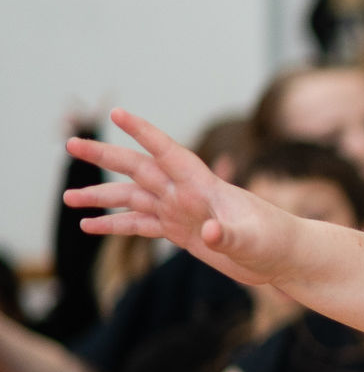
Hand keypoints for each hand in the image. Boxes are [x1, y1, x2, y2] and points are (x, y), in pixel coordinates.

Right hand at [64, 109, 296, 286]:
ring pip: (134, 198)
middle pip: (140, 169)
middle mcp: (188, 195)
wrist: (286, 258)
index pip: (170, 153)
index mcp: (205, 187)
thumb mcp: (254, 242)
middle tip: (70, 144)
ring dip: (102, 196)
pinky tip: (89, 227)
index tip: (118, 113)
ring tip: (67, 198)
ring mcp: (182, 213)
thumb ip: (231, 237)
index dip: (145, 132)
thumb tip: (211, 233)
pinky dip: (115, 225)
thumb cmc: (277, 242)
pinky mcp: (182, 233)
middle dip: (106, 156)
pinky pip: (141, 226)